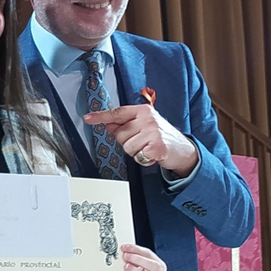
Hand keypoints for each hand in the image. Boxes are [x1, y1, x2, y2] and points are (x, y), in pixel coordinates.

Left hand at [83, 105, 197, 173]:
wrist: (182, 149)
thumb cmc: (161, 136)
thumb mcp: (144, 125)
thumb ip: (126, 124)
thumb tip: (108, 124)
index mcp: (143, 111)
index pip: (118, 112)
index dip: (101, 116)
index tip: (88, 118)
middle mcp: (148, 119)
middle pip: (120, 134)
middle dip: (127, 142)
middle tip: (141, 142)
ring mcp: (153, 132)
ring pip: (127, 147)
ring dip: (135, 152)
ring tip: (147, 148)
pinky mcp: (156, 147)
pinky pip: (137, 156)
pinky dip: (142, 159)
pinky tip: (151, 155)